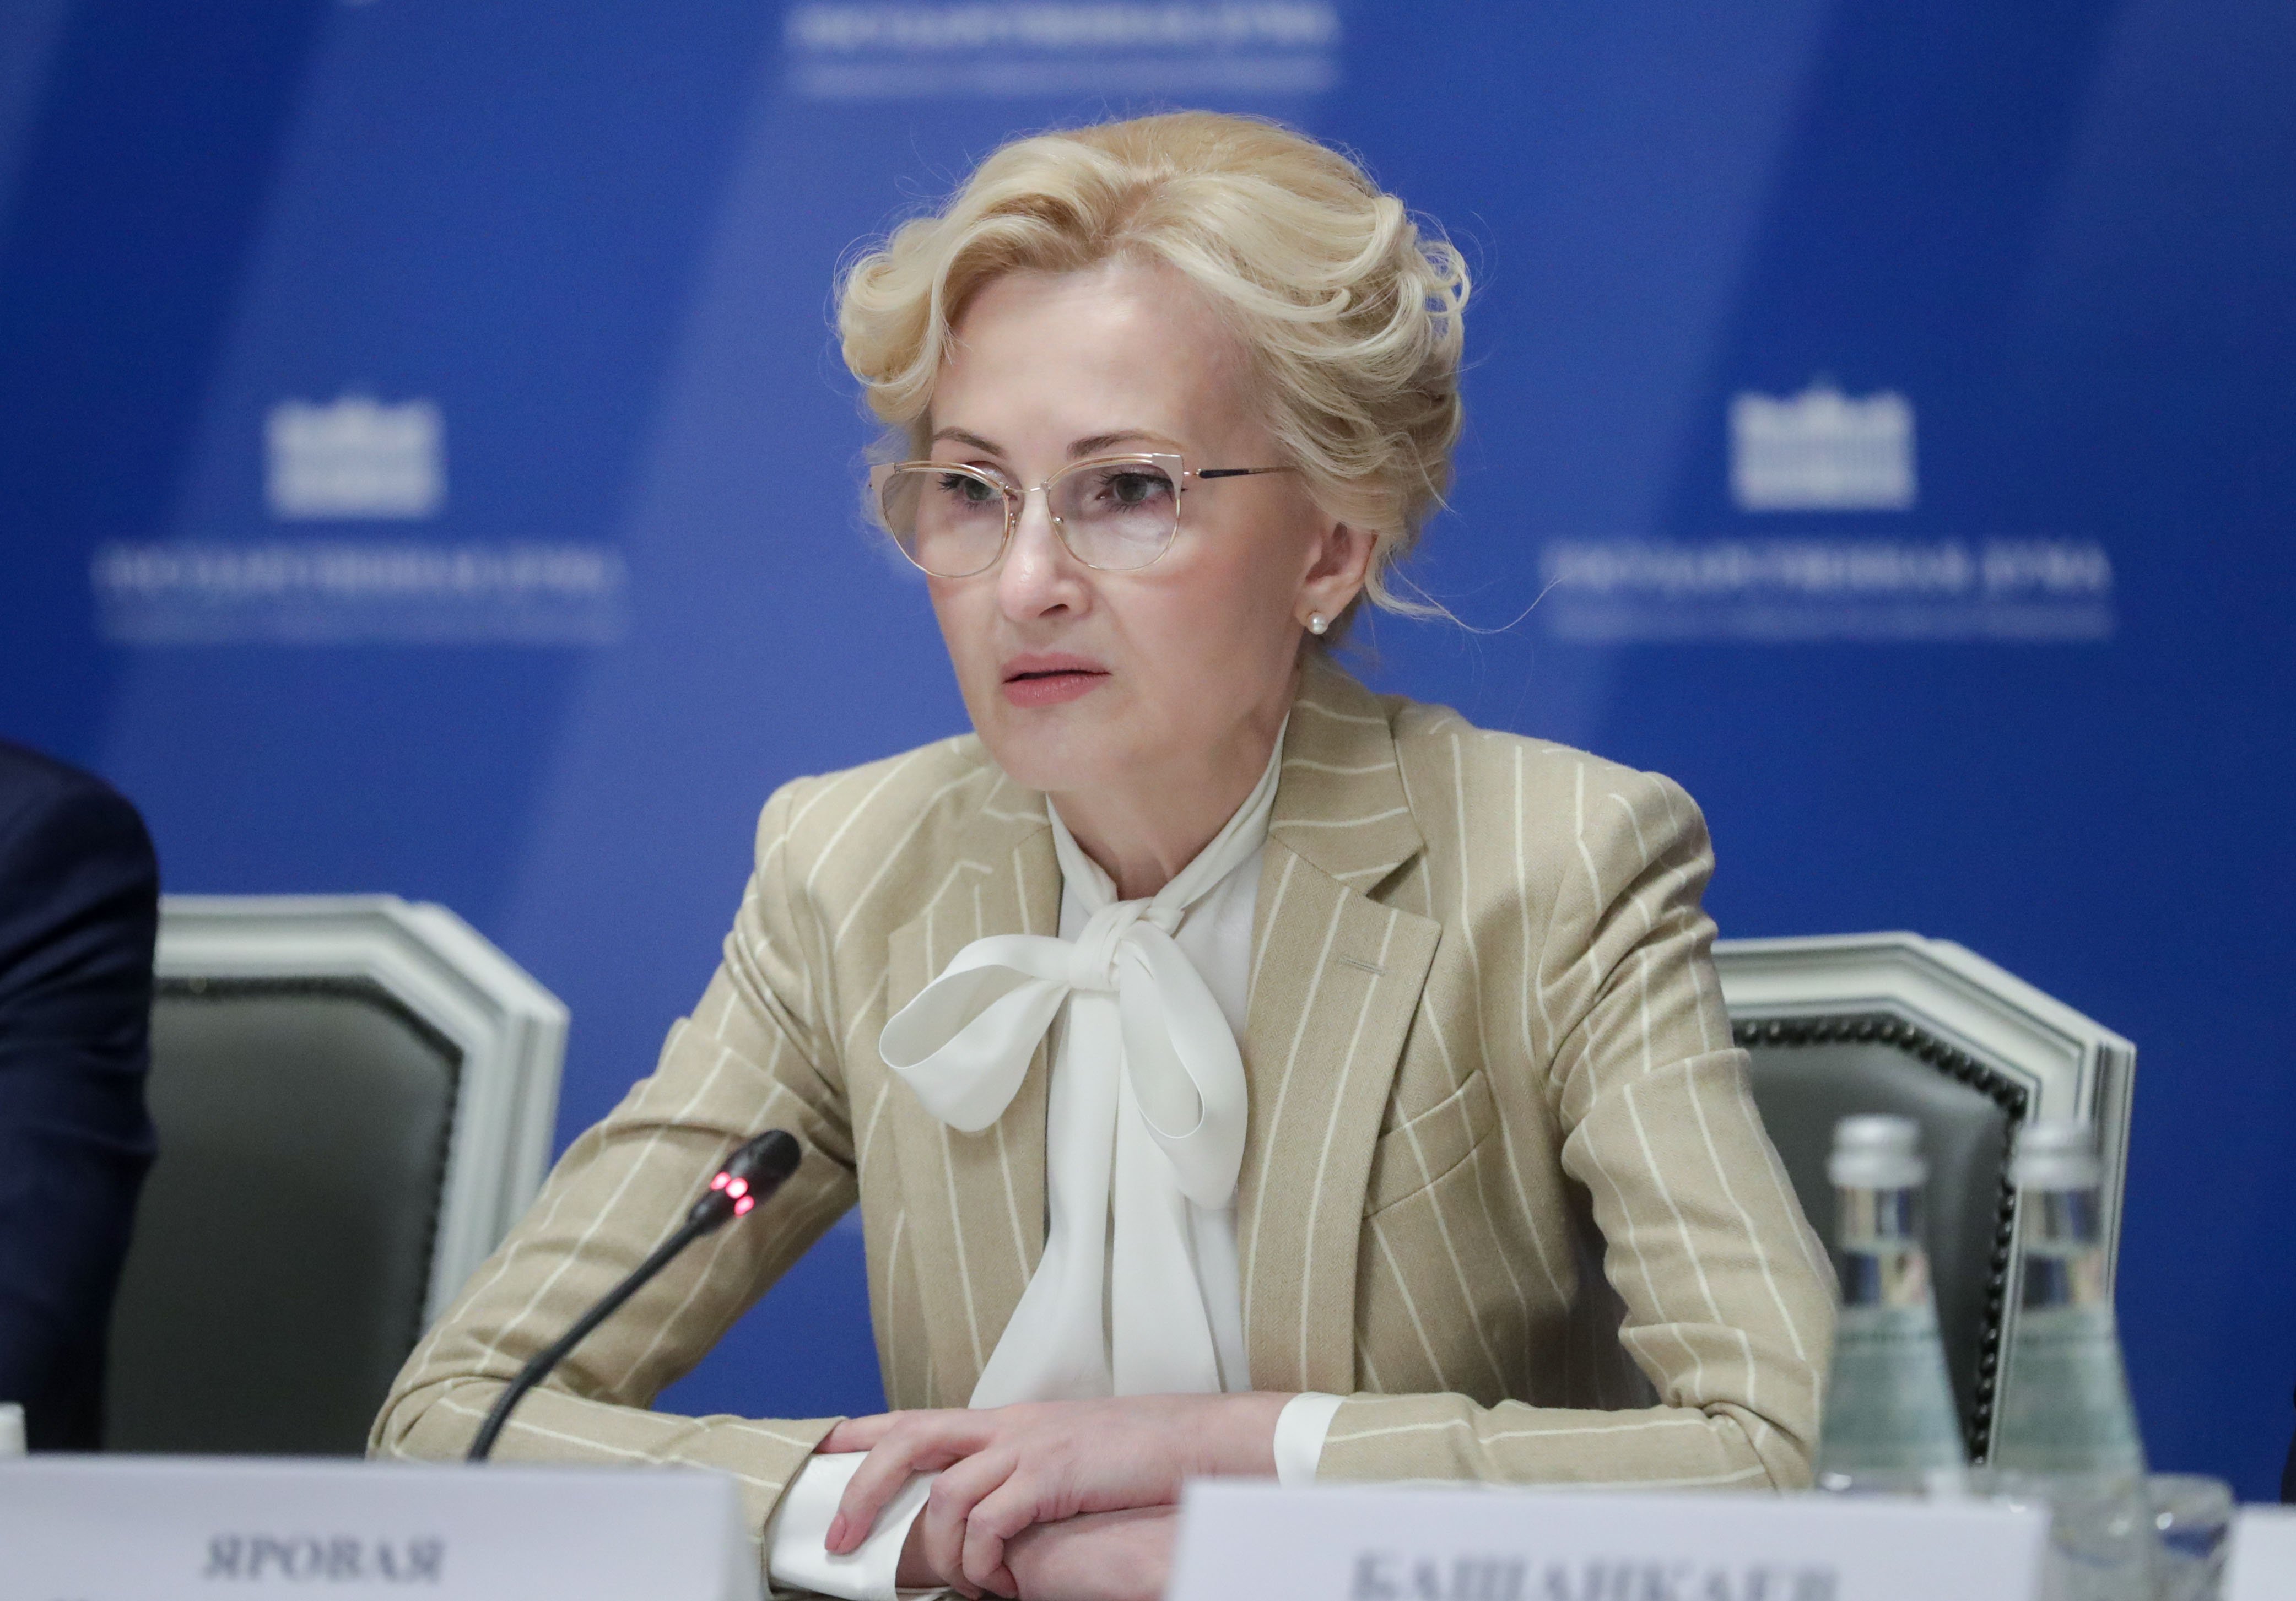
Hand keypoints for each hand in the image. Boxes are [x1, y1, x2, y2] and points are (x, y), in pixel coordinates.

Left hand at [824, 1393, 1285, 1597]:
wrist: (1200, 1444)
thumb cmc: (1136, 1460)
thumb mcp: (1065, 1458)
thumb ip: (1019, 1476)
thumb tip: (984, 1516)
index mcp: (1008, 1420)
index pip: (917, 1417)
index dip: (862, 1434)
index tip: (819, 1450)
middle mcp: (1010, 1425)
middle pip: (909, 1440)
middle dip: (864, 1490)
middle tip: (841, 1543)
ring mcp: (1031, 1445)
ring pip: (946, 1496)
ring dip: (943, 1555)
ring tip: (968, 1589)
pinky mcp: (1055, 1474)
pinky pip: (992, 1522)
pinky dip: (985, 1562)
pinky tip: (1003, 1586)